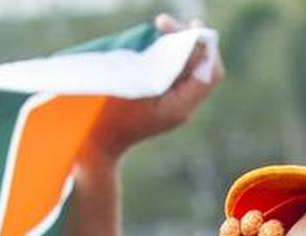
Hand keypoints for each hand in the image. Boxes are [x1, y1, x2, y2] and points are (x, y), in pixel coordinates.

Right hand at [80, 14, 223, 163]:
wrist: (98, 143)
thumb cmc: (109, 115)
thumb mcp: (132, 85)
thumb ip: (161, 64)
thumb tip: (183, 41)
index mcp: (179, 107)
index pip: (208, 74)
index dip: (201, 47)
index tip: (183, 28)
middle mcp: (183, 107)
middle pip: (202, 68)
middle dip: (190, 42)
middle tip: (166, 23)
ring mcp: (175, 104)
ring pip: (191, 68)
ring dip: (180, 46)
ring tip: (162, 27)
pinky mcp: (165, 99)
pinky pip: (178, 73)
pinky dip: (172, 55)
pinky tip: (156, 43)